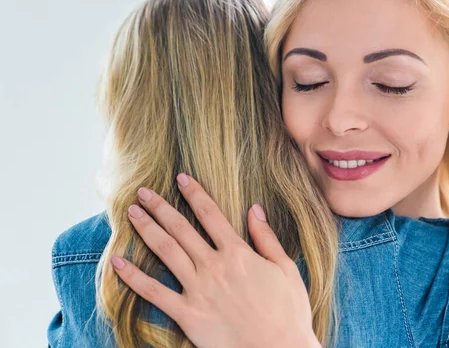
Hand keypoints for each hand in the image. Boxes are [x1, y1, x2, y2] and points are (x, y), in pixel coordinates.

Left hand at [110, 173, 319, 347]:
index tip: (181, 178)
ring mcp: (197, 289)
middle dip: (160, 207)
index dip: (194, 193)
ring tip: (131, 213)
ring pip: (165, 251)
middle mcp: (213, 265)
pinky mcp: (187, 314)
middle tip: (142, 192)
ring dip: (146, 229)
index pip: (211, 214)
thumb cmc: (287, 312)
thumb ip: (267, 237)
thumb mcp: (285, 269)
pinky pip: (154, 293)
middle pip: (181, 228)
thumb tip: (255, 208)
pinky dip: (133, 277)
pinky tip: (117, 262)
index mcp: (238, 253)